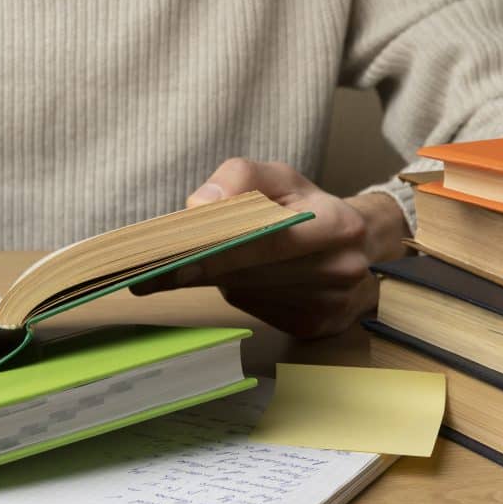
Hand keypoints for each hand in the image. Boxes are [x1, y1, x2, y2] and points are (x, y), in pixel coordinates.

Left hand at [132, 158, 409, 337]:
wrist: (360, 245)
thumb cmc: (308, 206)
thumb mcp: (279, 177)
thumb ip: (240, 177)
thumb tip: (199, 205)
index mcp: (335, 225)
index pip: (260, 239)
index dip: (208, 250)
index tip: (159, 263)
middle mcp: (338, 269)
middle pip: (247, 272)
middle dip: (193, 269)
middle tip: (142, 273)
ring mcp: (329, 304)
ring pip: (247, 293)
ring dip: (213, 280)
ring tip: (179, 269)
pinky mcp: (315, 326)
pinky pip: (257, 311)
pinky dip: (239, 293)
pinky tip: (237, 279)